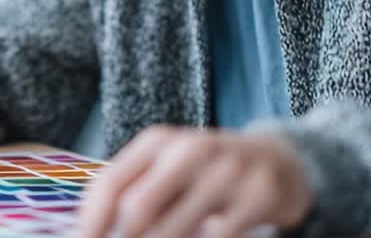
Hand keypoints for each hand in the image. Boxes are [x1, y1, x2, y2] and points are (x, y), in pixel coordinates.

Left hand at [76, 126, 312, 237]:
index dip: (91, 222)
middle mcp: (190, 149)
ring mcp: (228, 171)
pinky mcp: (259, 197)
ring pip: (174, 230)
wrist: (279, 160)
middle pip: (138, 208)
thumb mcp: (168, 167)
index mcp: (159, 142)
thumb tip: (91, 230)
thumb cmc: (207, 171)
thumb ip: (133, 191)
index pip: (110, 183)